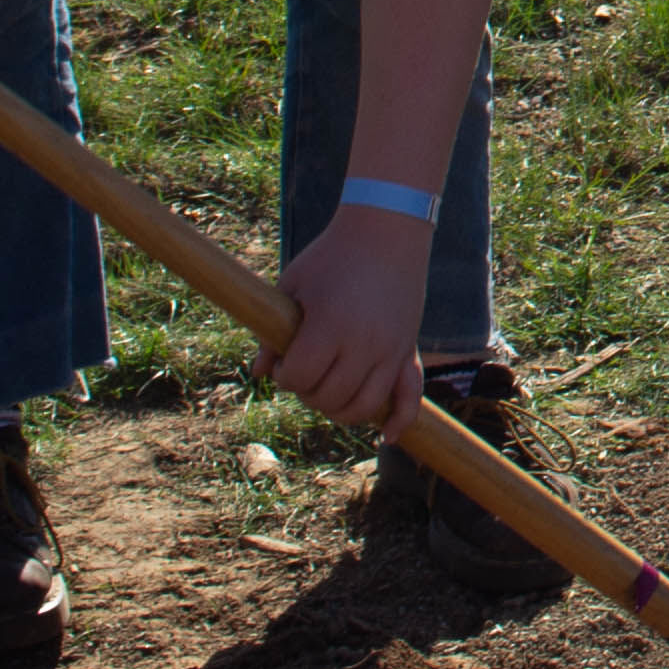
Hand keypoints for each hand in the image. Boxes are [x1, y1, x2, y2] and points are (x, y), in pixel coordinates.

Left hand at [265, 202, 430, 429]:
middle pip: (329, 398)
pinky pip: (410, 398)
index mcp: (330, 326)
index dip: (285, 377)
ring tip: (328, 392)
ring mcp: (391, 349)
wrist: (386, 230)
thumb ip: (274, 334)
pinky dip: (399, 423)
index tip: (283, 363)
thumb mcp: (293, 286)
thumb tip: (258, 373)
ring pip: (364, 408)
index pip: (300, 379)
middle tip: (303, 373)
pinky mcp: (408, 349)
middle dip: (308, 394)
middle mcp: (363, 344)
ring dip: (340, 410)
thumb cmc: (331, 256)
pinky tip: (385, 438)